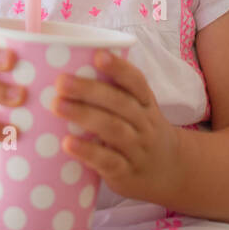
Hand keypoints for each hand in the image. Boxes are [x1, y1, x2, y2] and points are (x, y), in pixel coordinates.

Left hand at [51, 50, 182, 205]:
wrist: (171, 171)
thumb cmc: (142, 132)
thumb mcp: (138, 110)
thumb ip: (113, 93)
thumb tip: (69, 68)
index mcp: (145, 103)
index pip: (136, 81)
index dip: (119, 68)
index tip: (98, 55)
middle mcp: (145, 124)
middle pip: (119, 103)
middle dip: (89, 90)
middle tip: (61, 81)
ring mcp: (137, 149)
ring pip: (113, 129)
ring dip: (84, 116)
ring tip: (57, 105)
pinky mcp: (126, 174)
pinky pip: (108, 161)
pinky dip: (88, 151)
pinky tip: (68, 143)